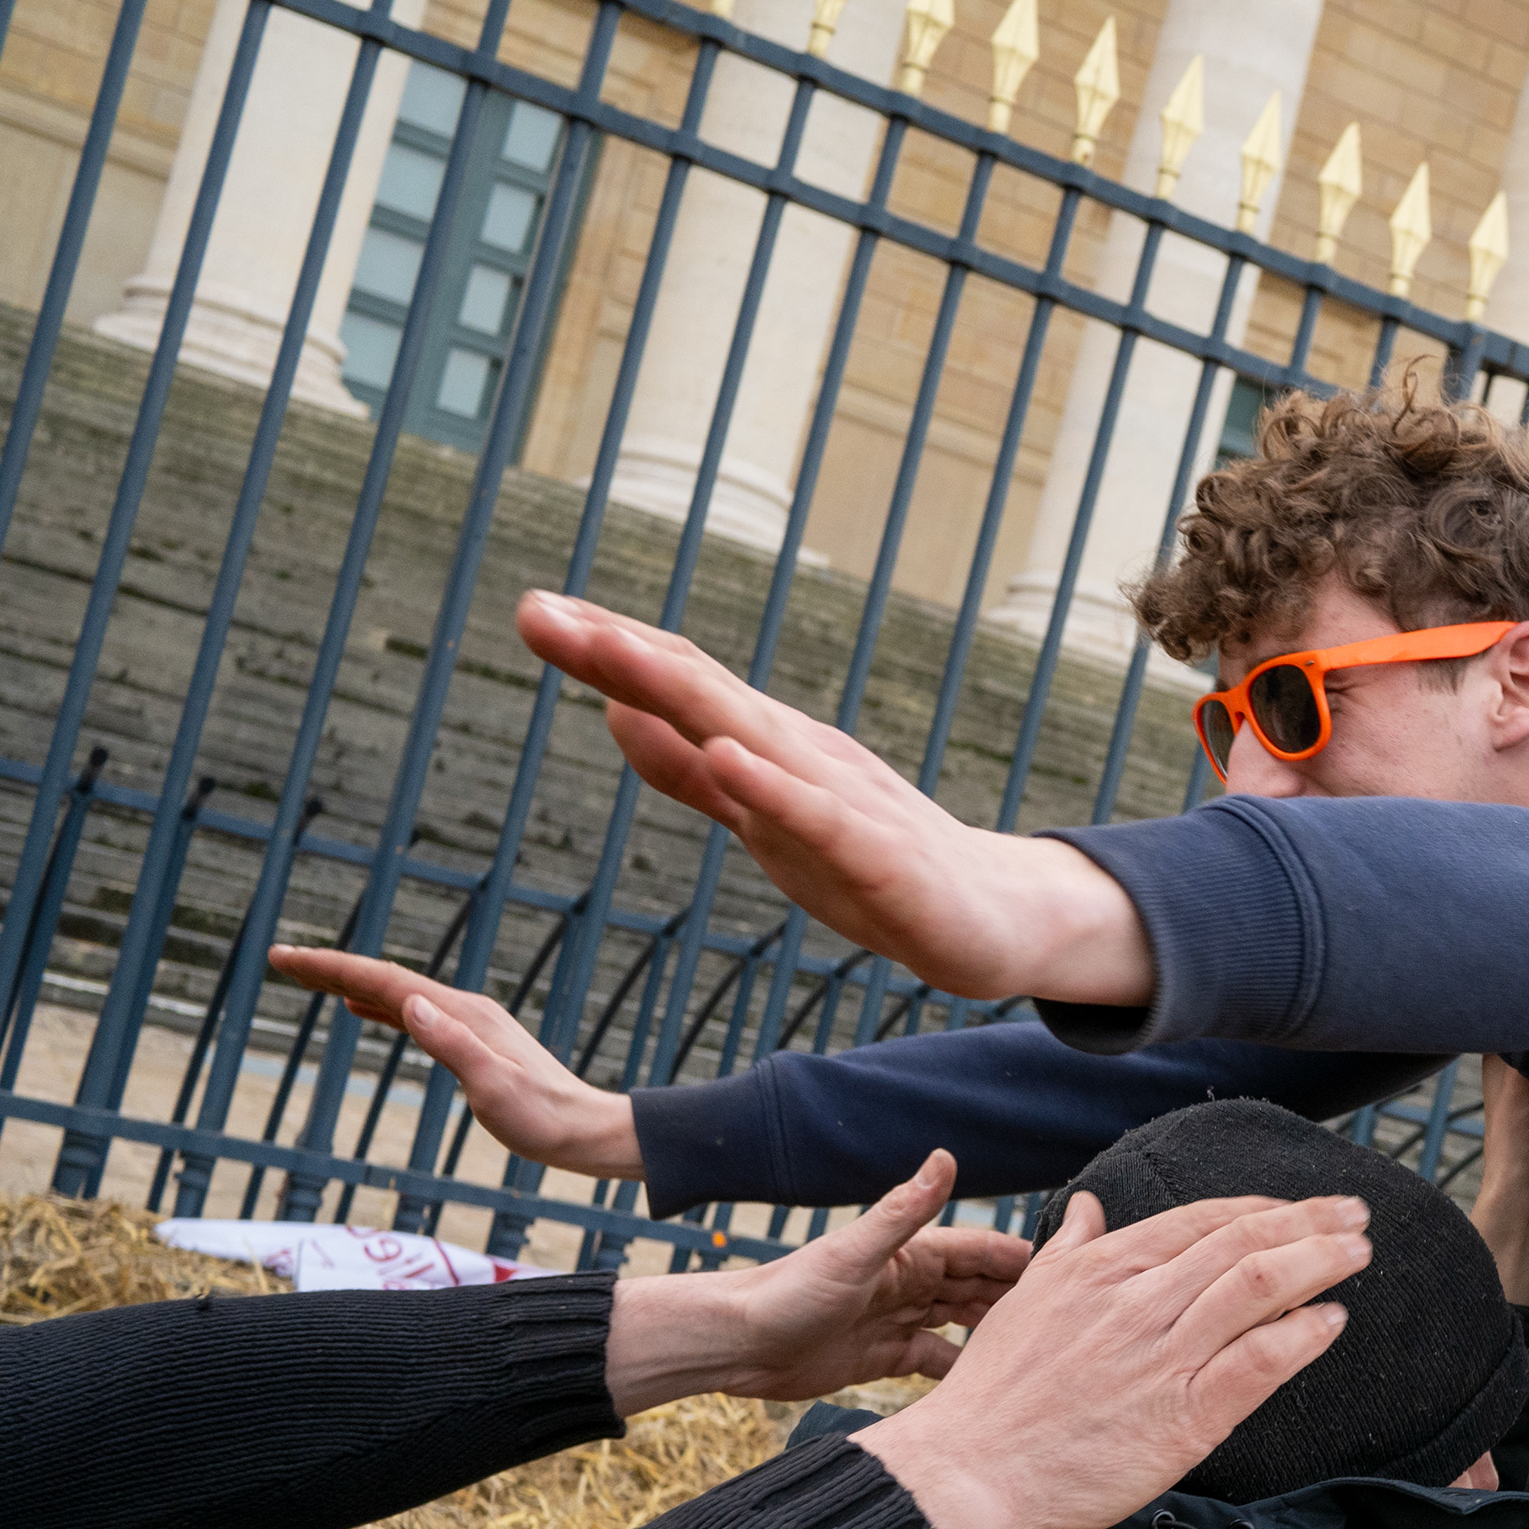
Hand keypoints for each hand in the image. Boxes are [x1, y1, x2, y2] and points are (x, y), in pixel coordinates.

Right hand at [272, 945, 643, 1177]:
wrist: (584, 1132)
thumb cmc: (541, 1119)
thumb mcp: (493, 1087)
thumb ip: (452, 1045)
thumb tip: (411, 1003)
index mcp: (461, 1013)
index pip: (385, 980)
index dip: (332, 967)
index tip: (286, 956)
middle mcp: (462, 1008)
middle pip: (385, 978)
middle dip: (330, 967)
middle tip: (278, 956)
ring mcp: (467, 1022)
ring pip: (395, 993)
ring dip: (349, 981)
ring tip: (305, 975)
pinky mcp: (470, 1040)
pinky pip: (412, 1013)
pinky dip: (379, 1004)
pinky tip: (359, 1007)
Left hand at [510, 591, 1152, 1005]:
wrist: (994, 918)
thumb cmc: (873, 867)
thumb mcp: (758, 816)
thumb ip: (687, 767)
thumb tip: (610, 709)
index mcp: (768, 747)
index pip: (679, 682)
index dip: (605, 649)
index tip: (534, 609)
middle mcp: (801, 755)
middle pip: (699, 690)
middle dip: (616, 650)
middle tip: (538, 609)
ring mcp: (842, 800)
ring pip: (750, 735)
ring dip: (677, 690)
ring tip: (607, 652)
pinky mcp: (881, 857)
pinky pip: (819, 817)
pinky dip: (771, 784)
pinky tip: (726, 755)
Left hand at [602, 1153, 1036, 1412]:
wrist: (736, 1345)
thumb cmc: (787, 1293)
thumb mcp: (854, 1253)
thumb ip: (903, 1210)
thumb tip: (946, 1157)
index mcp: (908, 1254)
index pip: (979, 1252)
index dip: (1021, 1260)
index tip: (1068, 1269)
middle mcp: (907, 1283)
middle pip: (978, 1288)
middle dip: (1018, 1297)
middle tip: (1067, 1317)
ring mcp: (896, 1319)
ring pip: (962, 1321)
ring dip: (996, 1331)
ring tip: (1039, 1349)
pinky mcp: (882, 1356)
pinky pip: (935, 1360)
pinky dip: (961, 1368)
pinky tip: (990, 1384)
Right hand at [851, 1192, 1367, 1528]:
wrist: (967, 1471)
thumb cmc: (992, 1396)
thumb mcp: (1024, 1301)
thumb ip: (1066, 1251)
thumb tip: (1089, 1208)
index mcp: (1101, 1270)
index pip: (1200, 1220)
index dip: (1261, 1208)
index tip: (1299, 1206)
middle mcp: (1138, 1302)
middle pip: (1243, 1241)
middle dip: (1309, 1220)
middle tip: (1356, 1213)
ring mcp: (1163, 1356)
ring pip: (1260, 1286)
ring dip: (1320, 1262)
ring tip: (1358, 1252)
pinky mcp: (1183, 1416)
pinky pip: (1259, 1361)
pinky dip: (1303, 1336)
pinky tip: (1331, 1322)